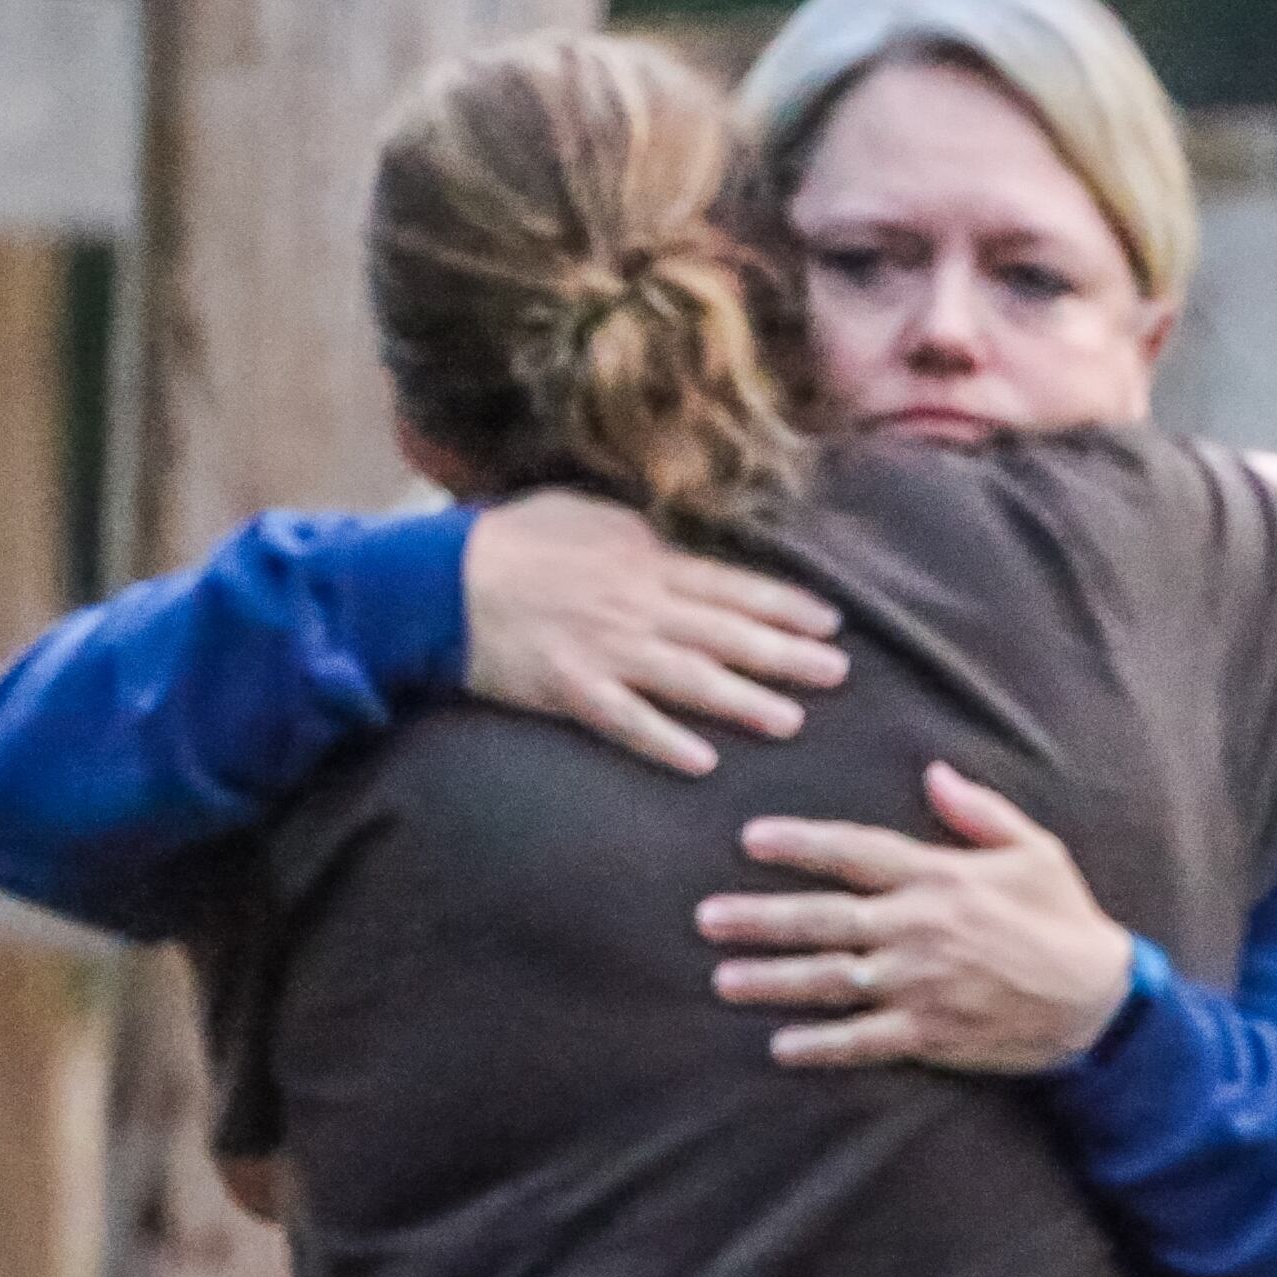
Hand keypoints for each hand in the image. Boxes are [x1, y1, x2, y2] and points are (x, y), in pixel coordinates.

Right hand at [464, 490, 848, 774]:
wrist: (437, 580)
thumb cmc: (511, 539)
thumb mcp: (586, 515)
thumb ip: (641, 535)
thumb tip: (680, 546)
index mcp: (644, 562)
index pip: (731, 585)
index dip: (785, 605)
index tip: (830, 623)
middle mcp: (635, 607)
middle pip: (724, 633)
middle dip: (786, 655)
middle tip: (839, 674)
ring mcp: (604, 652)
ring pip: (688, 679)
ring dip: (743, 701)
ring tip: (791, 720)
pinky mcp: (569, 691)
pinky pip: (625, 721)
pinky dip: (664, 741)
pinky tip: (704, 761)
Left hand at [697, 763, 1138, 1072]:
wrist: (1099, 1001)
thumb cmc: (1064, 917)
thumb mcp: (1033, 850)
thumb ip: (978, 811)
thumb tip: (933, 772)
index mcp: (939, 878)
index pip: (856, 853)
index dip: (801, 844)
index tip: (751, 838)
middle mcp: (919, 930)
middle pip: (824, 919)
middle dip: (761, 918)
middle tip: (707, 918)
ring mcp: (920, 986)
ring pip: (831, 982)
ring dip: (773, 980)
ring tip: (724, 978)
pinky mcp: (929, 1034)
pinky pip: (862, 1042)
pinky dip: (820, 1046)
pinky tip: (780, 1045)